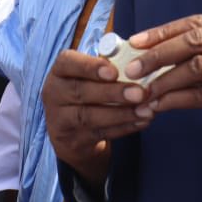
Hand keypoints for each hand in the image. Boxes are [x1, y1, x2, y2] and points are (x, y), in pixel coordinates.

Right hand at [40, 49, 151, 188]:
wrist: (70, 131)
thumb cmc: (86, 91)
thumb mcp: (87, 75)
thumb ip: (106, 66)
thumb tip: (137, 61)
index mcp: (59, 72)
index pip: (67, 63)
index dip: (90, 66)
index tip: (114, 71)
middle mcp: (55, 94)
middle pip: (81, 91)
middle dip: (113, 92)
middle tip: (140, 92)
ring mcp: (61, 120)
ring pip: (90, 116)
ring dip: (122, 113)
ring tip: (146, 110)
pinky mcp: (72, 140)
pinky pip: (100, 134)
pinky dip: (123, 128)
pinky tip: (141, 122)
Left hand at [126, 16, 201, 157]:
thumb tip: (173, 52)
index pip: (199, 22)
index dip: (163, 31)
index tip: (135, 41)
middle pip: (195, 39)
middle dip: (157, 53)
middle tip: (131, 69)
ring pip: (198, 67)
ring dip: (164, 80)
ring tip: (142, 92)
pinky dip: (178, 100)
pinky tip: (162, 107)